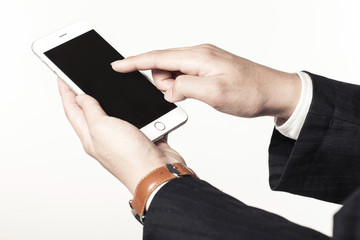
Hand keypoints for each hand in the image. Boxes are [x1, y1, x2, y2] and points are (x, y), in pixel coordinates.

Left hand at [57, 78, 184, 194]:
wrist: (157, 172)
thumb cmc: (129, 158)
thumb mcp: (102, 127)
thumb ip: (91, 110)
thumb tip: (81, 97)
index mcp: (90, 136)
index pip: (72, 109)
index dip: (65, 91)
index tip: (61, 77)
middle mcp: (104, 137)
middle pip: (89, 112)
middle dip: (83, 96)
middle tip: (78, 81)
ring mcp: (123, 138)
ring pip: (113, 115)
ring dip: (110, 102)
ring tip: (104, 89)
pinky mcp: (141, 137)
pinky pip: (135, 119)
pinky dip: (134, 110)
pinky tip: (135, 104)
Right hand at [111, 44, 300, 121]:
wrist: (275, 93)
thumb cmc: (251, 92)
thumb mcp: (215, 94)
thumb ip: (186, 87)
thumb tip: (169, 87)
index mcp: (198, 56)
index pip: (158, 57)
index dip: (135, 62)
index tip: (116, 65)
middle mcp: (199, 54)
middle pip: (164, 65)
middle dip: (164, 83)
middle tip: (183, 96)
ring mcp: (204, 61)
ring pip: (174, 72)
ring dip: (176, 87)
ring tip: (195, 96)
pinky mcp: (209, 69)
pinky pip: (186, 76)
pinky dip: (184, 86)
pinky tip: (196, 94)